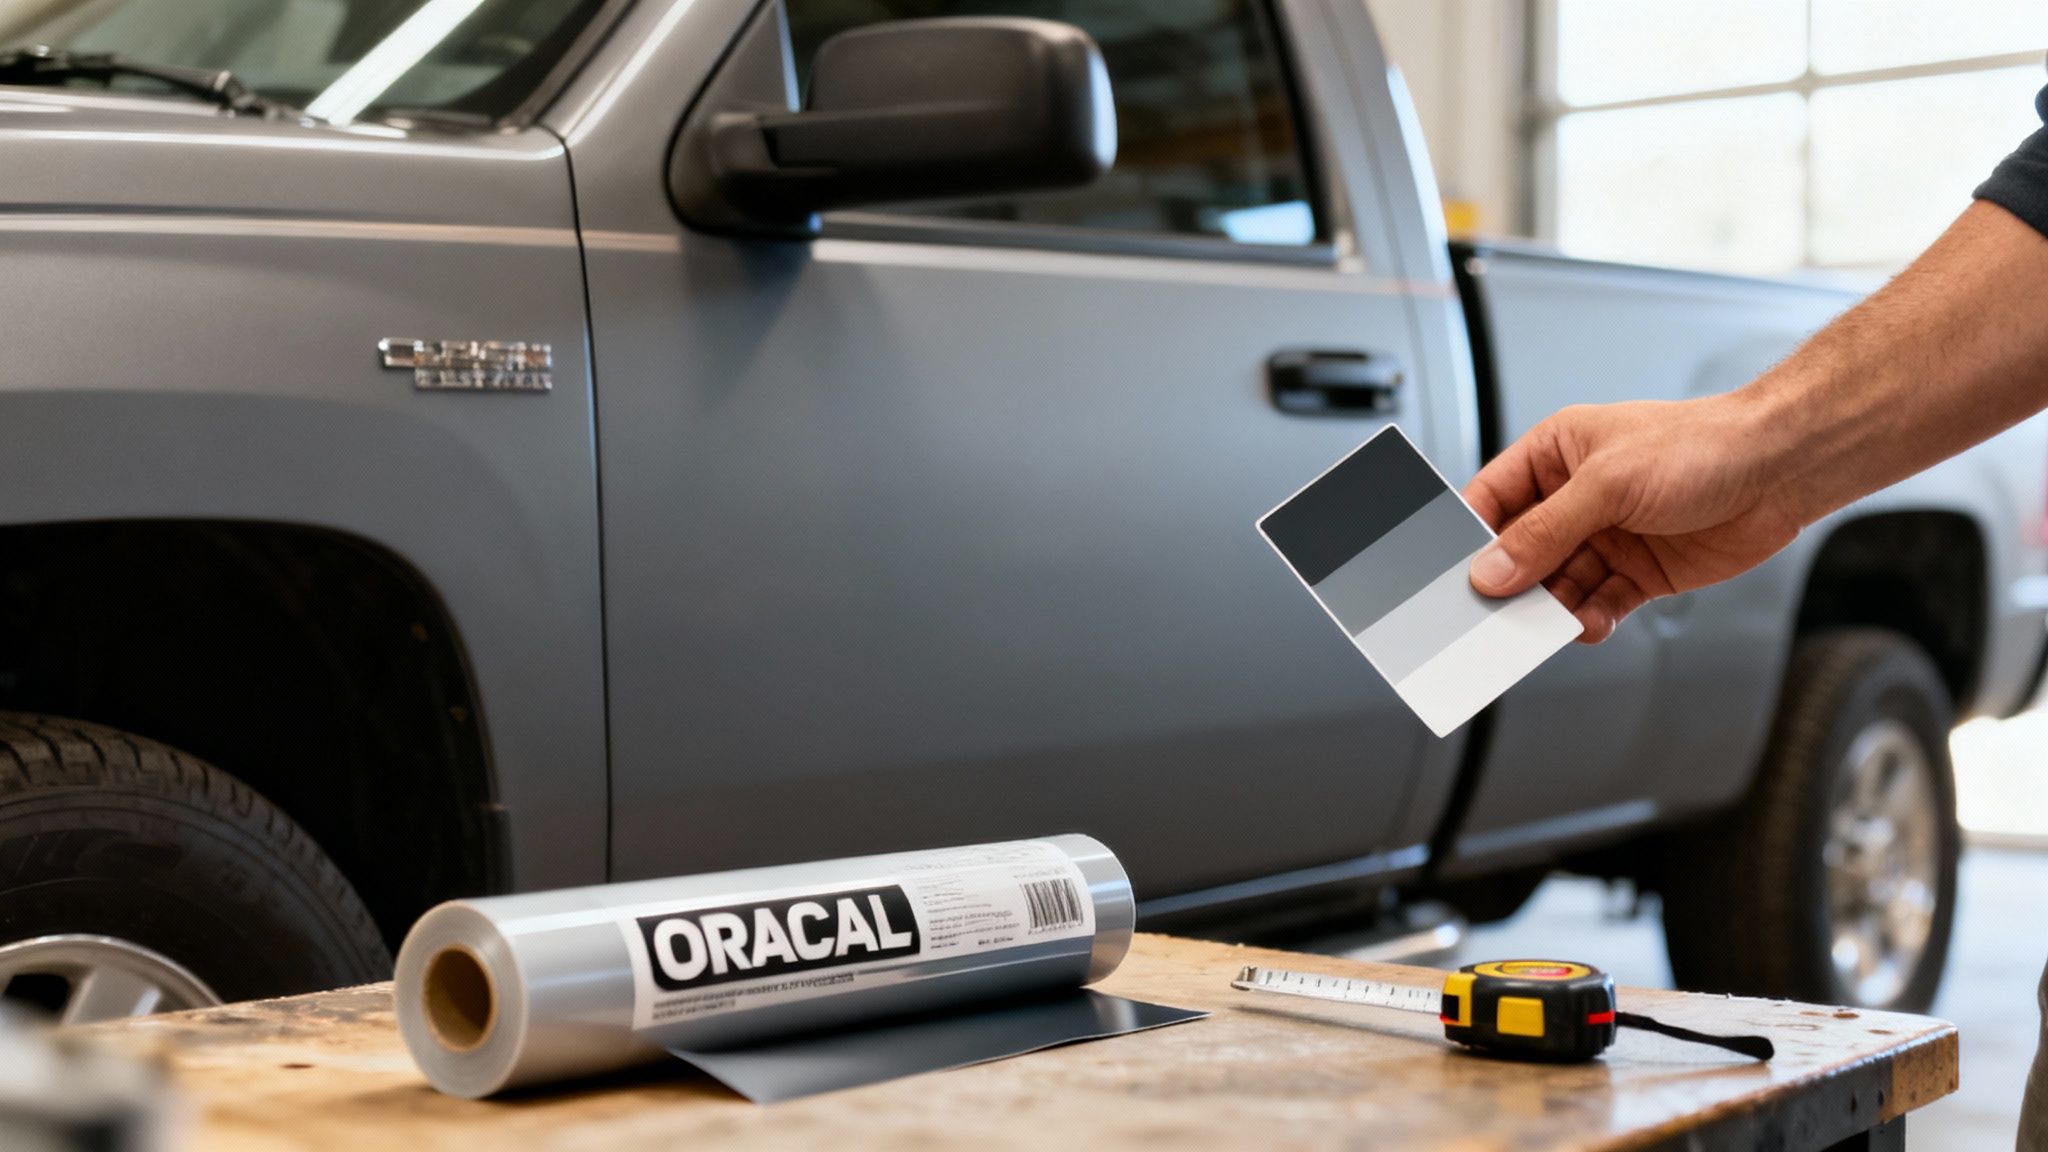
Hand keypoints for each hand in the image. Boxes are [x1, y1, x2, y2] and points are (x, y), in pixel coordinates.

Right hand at [1463, 395, 1805, 642]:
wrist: (1781, 469)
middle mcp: (1576, 497)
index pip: (1491, 499)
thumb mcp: (1607, 484)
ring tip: (1548, 624)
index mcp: (1556, 454)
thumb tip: (1492, 570)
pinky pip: (1597, 603)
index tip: (1455, 575)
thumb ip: (1545, 532)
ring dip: (1552, 608)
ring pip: (1557, 584)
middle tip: (1496, 613)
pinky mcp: (1638, 571)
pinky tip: (1591, 623)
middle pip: (1521, 551)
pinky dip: (1590, 619)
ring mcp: (1607, 536)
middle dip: (1511, 583)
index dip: (1471, 538)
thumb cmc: (1703, 445)